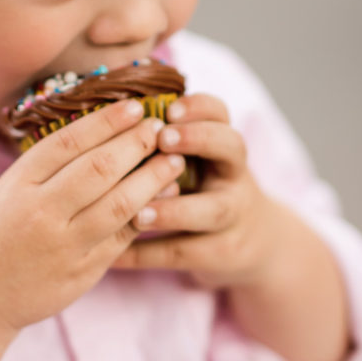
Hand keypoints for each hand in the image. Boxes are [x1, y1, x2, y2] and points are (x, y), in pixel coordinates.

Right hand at [0, 100, 186, 332]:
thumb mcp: (8, 192)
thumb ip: (47, 168)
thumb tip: (101, 131)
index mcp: (18, 184)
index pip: (69, 142)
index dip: (107, 122)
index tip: (135, 107)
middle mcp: (40, 213)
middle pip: (99, 169)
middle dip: (136, 144)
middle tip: (159, 129)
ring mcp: (62, 246)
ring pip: (119, 205)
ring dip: (152, 179)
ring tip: (173, 161)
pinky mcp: (81, 273)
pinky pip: (121, 239)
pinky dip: (145, 216)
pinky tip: (163, 199)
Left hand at [109, 93, 284, 289]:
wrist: (255, 242)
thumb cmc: (203, 190)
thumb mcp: (195, 162)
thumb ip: (161, 139)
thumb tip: (106, 103)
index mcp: (220, 145)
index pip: (220, 114)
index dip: (198, 107)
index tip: (169, 109)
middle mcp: (234, 174)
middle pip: (231, 147)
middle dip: (198, 139)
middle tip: (162, 140)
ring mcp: (234, 215)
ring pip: (212, 210)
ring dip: (174, 211)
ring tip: (139, 213)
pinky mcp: (223, 252)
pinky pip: (184, 253)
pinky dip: (146, 255)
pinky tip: (115, 257)